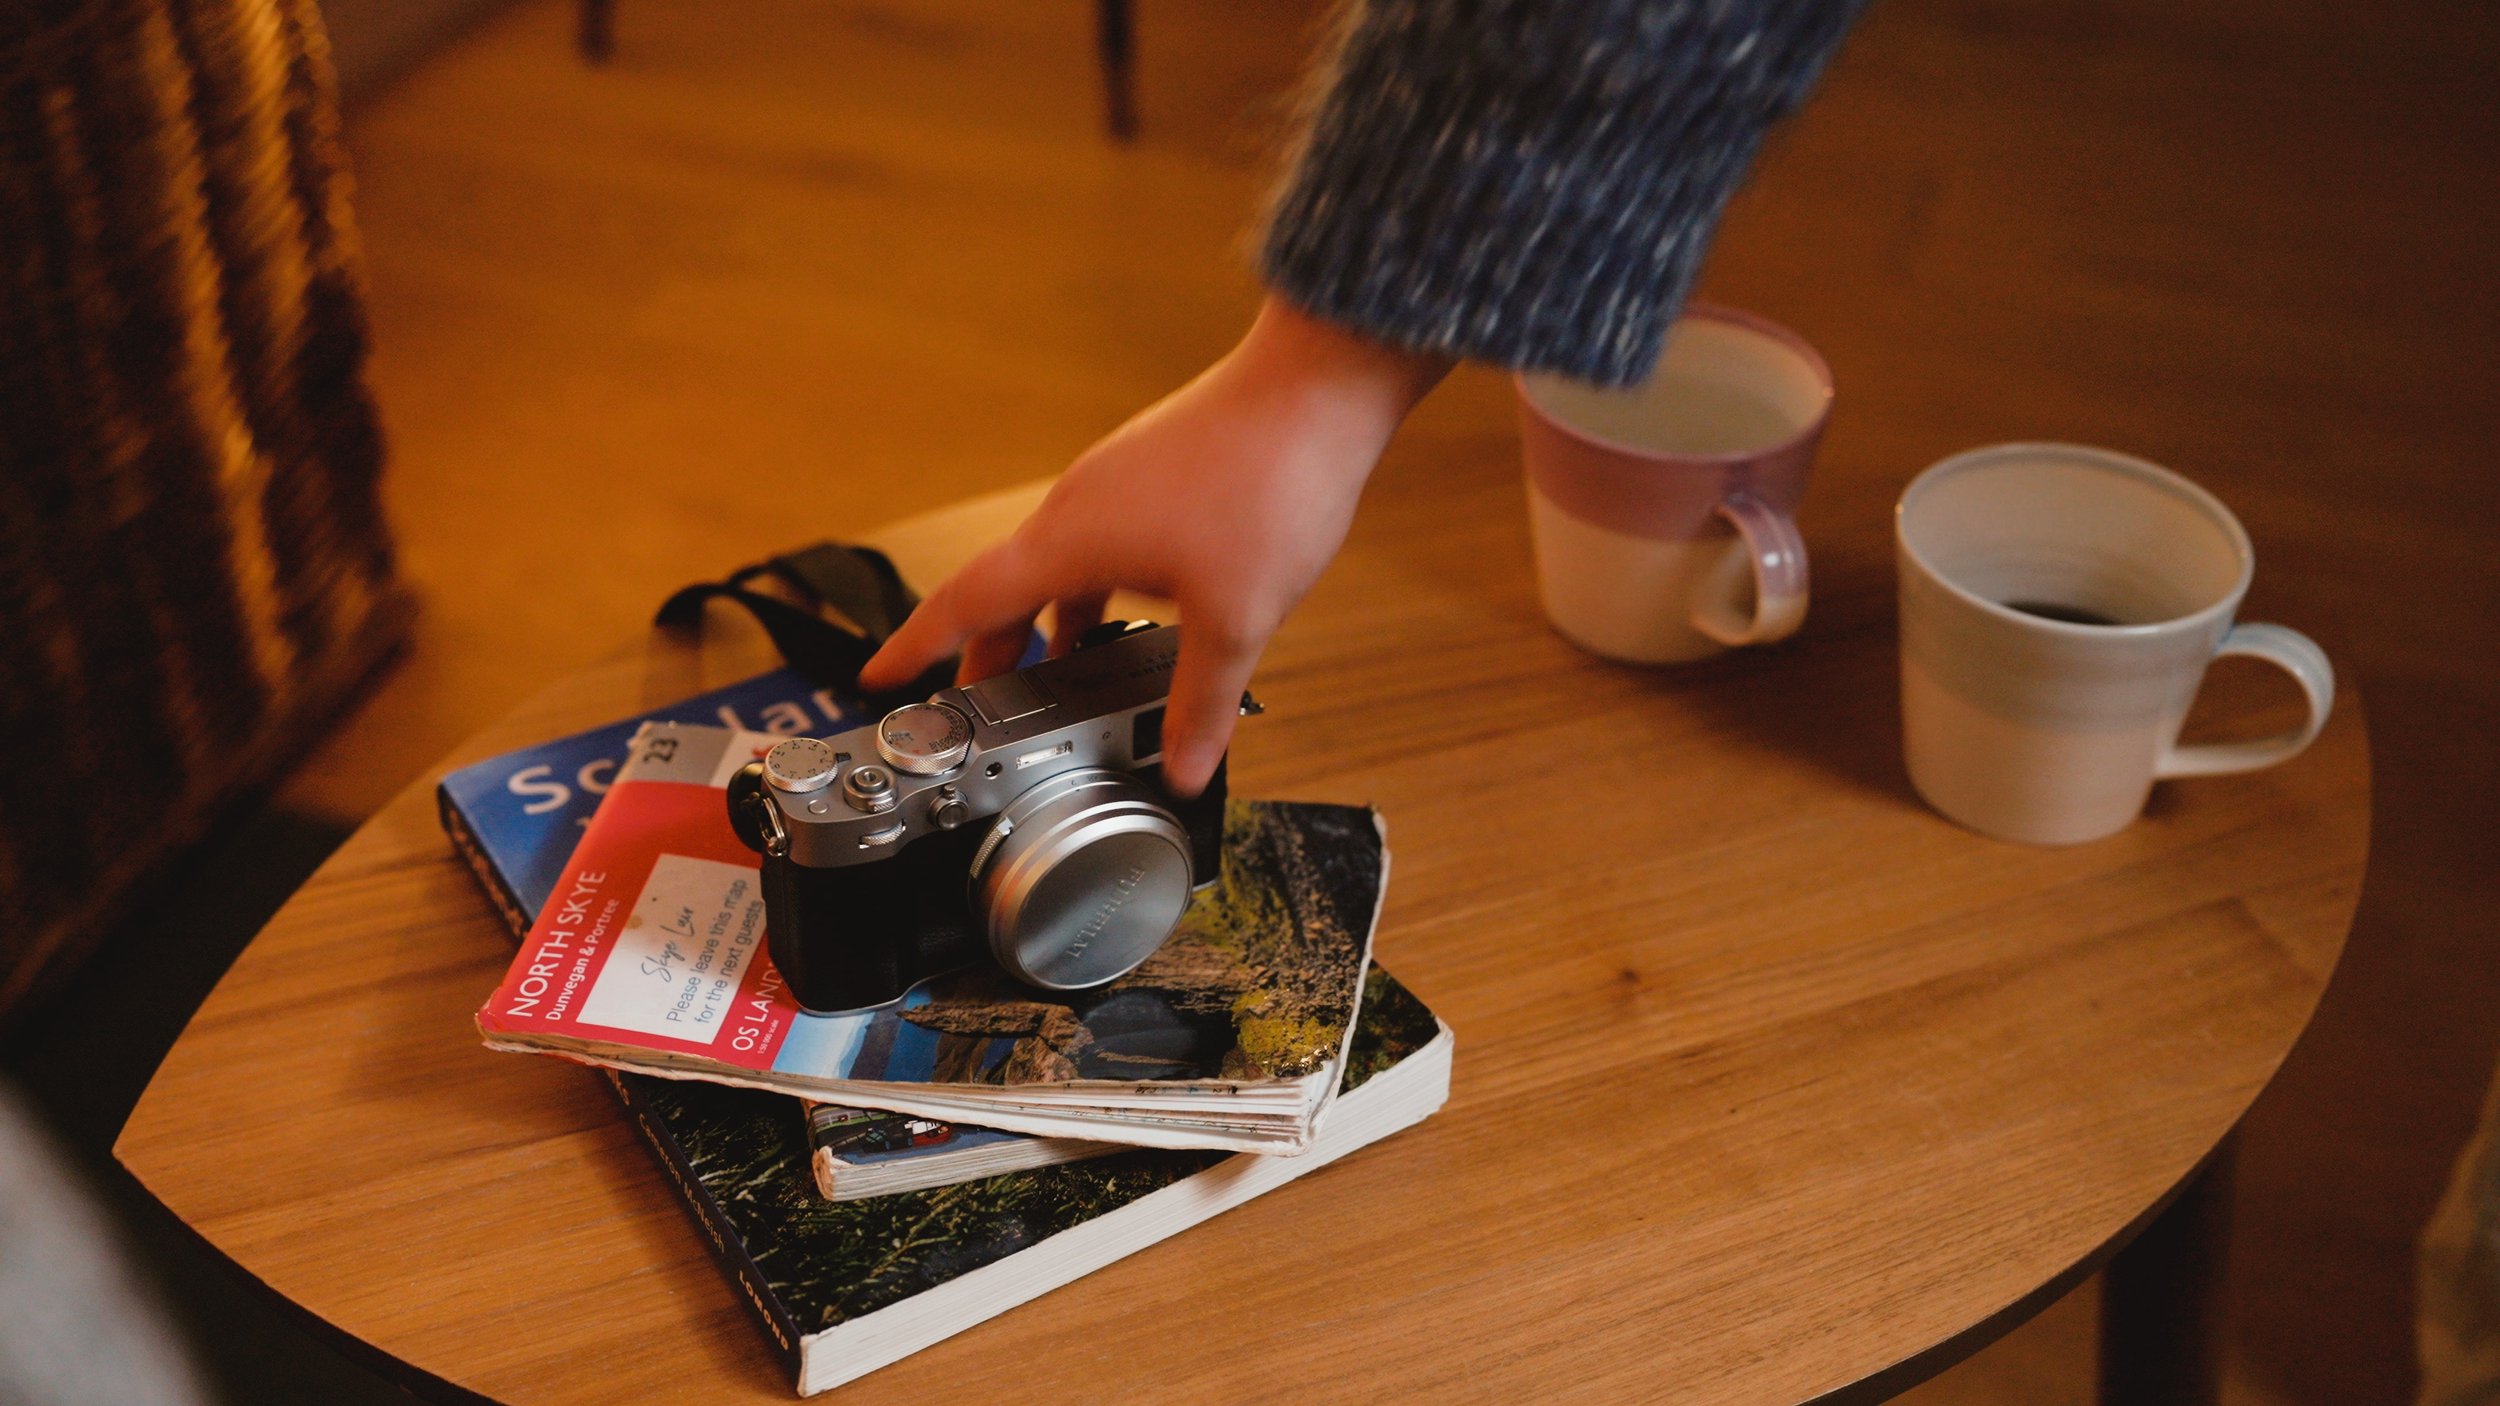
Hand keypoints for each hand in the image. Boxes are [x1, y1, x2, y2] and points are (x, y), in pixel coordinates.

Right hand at [858, 297, 1450, 794]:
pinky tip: (1140, 618)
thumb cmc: (1270, 482)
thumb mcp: (1237, 618)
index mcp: (1072, 540)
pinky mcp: (1152, 474)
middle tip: (981, 709)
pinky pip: (1100, 544)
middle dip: (991, 655)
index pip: (966, 600)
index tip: (880, 677)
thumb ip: (1202, 701)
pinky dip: (1095, 590)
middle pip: (1008, 590)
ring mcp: (1114, 483)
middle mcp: (1077, 505)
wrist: (1319, 385)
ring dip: (1050, 624)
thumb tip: (1186, 765)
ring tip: (1063, 676)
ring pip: (1059, 567)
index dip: (917, 647)